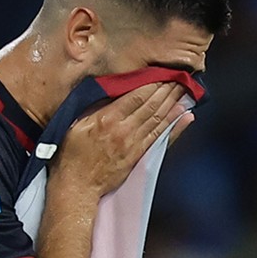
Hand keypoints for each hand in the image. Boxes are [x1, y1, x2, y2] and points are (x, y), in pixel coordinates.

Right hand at [56, 83, 187, 196]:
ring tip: (184, 89)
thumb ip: (93, 108)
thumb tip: (108, 91)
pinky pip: (160, 137)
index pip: (136, 95)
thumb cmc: (71, 155)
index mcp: (107, 118)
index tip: (162, 71)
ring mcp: (133, 144)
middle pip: (151, 105)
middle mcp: (123, 129)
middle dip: (167, 89)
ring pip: (158, 118)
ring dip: (173, 103)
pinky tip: (184, 116)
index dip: (152, 82)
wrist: (77, 185)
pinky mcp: (138, 156)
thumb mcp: (75, 125)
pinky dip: (174, 125)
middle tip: (180, 76)